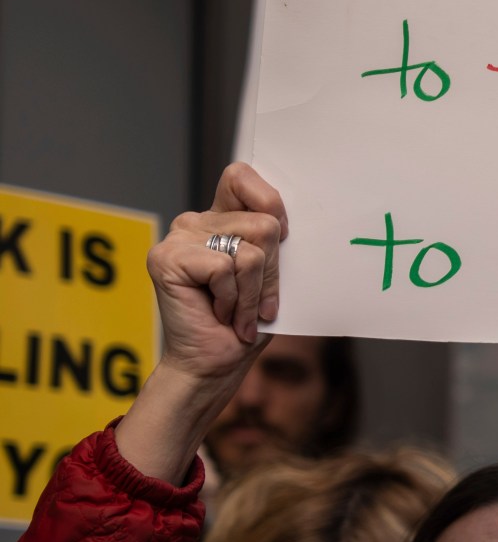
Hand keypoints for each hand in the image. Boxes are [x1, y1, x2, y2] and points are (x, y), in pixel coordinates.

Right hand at [115, 164, 289, 482]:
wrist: (216, 364)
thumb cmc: (247, 322)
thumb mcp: (273, 276)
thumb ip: (275, 241)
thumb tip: (286, 219)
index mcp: (222, 220)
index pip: (242, 177)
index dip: (269, 200)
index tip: (282, 237)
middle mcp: (196, 222)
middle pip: (265, 224)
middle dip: (273, 272)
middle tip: (256, 301)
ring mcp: (178, 238)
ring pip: (252, 250)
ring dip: (255, 292)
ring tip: (237, 310)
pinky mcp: (167, 258)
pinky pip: (227, 268)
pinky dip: (234, 299)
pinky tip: (219, 313)